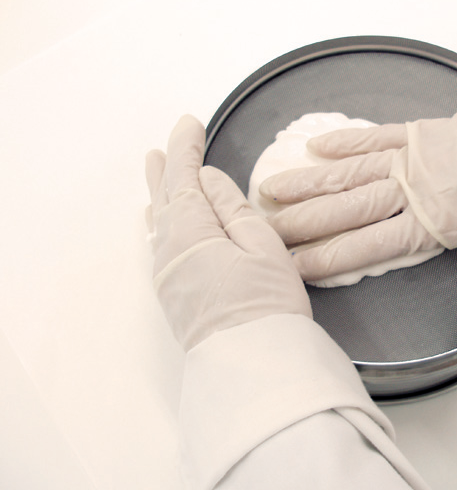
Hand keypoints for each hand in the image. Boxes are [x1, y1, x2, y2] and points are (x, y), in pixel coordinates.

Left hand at [145, 115, 311, 350]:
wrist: (254, 365)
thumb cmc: (267, 306)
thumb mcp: (262, 247)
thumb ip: (233, 208)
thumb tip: (208, 181)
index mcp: (192, 233)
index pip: (183, 178)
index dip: (184, 148)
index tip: (189, 123)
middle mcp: (170, 252)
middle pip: (164, 198)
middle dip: (165, 168)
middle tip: (162, 146)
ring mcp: (168, 276)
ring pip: (159, 222)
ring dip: (160, 194)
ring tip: (156, 173)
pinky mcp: (174, 295)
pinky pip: (159, 245)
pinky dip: (160, 223)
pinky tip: (160, 222)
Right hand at [261, 97, 456, 349]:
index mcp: (431, 221)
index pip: (366, 245)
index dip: (326, 257)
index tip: (291, 265)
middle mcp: (413, 188)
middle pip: (346, 209)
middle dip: (302, 222)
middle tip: (263, 230)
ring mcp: (415, 156)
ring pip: (351, 172)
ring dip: (310, 182)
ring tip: (271, 188)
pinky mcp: (423, 131)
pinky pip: (376, 136)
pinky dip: (346, 141)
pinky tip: (316, 147)